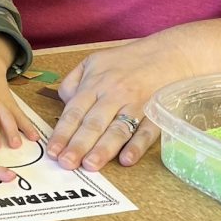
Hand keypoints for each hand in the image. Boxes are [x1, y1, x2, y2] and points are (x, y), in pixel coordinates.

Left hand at [46, 35, 191, 170]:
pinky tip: (127, 160)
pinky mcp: (156, 113)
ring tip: (90, 166)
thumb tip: (64, 104)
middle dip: (78, 145)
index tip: (51, 151)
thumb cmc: (128, 60)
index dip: (62, 133)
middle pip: (93, 123)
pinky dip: (137, 146)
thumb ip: (74, 82)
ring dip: (103, 149)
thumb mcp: (93, 61)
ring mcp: (136, 104)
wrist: (169, 54)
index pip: (74, 111)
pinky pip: (146, 131)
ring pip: (117, 129)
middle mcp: (114, 94)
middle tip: (66, 164)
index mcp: (95, 83)